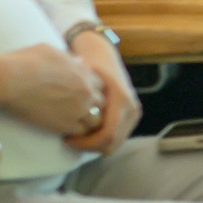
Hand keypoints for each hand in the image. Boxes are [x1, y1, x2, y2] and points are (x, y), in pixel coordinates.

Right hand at [0, 43, 106, 138]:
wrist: (10, 80)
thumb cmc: (25, 62)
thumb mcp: (51, 51)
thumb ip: (69, 58)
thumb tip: (79, 61)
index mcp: (84, 73)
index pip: (100, 85)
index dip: (91, 90)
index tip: (79, 94)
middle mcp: (86, 91)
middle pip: (101, 102)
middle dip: (92, 105)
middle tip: (77, 109)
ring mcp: (78, 109)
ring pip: (96, 119)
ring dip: (87, 120)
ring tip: (72, 120)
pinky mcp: (65, 124)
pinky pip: (82, 132)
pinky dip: (76, 132)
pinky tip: (64, 128)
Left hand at [60, 32, 140, 153]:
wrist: (104, 56)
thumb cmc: (90, 66)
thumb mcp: (84, 80)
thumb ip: (82, 100)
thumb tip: (73, 124)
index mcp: (122, 100)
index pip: (108, 135)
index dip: (87, 143)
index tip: (67, 140)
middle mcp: (132, 108)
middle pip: (112, 143)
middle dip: (90, 147)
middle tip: (70, 141)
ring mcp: (134, 112)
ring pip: (115, 143)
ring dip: (95, 144)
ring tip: (77, 136)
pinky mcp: (132, 115)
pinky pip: (117, 136)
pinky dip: (101, 139)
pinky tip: (87, 131)